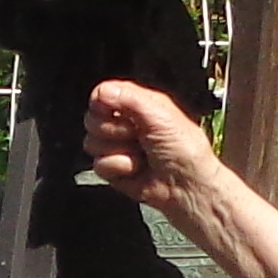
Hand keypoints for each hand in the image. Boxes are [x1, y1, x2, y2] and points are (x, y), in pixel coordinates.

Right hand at [80, 79, 220, 208]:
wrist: (185, 185)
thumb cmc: (183, 149)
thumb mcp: (160, 115)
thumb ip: (129, 98)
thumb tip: (100, 91)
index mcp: (138, 104)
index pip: (102, 95)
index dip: (105, 105)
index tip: (120, 113)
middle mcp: (125, 123)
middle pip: (92, 120)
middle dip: (114, 131)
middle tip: (138, 136)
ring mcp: (117, 147)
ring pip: (92, 143)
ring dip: (119, 152)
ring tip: (141, 156)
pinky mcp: (113, 169)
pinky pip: (98, 165)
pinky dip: (118, 168)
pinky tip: (136, 169)